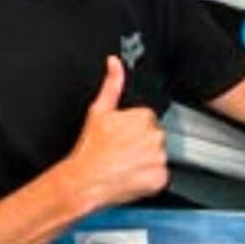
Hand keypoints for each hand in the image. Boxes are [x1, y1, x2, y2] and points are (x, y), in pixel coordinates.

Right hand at [62, 56, 167, 212]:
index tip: (121, 137)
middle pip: (155, 137)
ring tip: (124, 164)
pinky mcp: (159, 178)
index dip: (133, 128)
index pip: (147, 119)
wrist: (85, 180)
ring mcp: (157, 159)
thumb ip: (112, 84)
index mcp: (143, 117)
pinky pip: (159, 176)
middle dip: (141, 143)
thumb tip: (114, 63)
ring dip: (146, 161)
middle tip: (122, 151)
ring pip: (158, 156)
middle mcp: (154, 137)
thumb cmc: (90, 149)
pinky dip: (148, 177)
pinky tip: (131, 175)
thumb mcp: (98, 111)